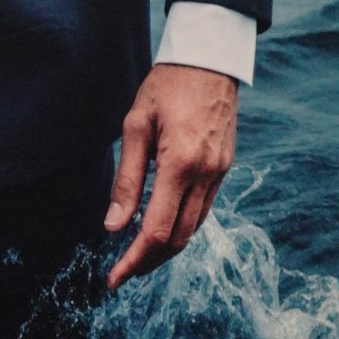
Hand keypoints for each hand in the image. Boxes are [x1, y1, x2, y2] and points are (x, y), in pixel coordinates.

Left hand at [103, 62, 237, 288]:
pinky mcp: (224, 168)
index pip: (156, 230)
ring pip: (193, 228)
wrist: (210, 59)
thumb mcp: (135, 127)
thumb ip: (126, 180)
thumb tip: (113, 226)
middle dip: (148, 262)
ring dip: (165, 249)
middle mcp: (206, 174)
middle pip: (177, 238)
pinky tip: (160, 228)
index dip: (133, 260)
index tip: (113, 278)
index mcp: (180, 164)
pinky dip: (180, 227)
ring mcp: (220, 173)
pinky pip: (203, 210)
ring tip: (136, 257)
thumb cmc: (165, 87)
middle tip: (121, 274)